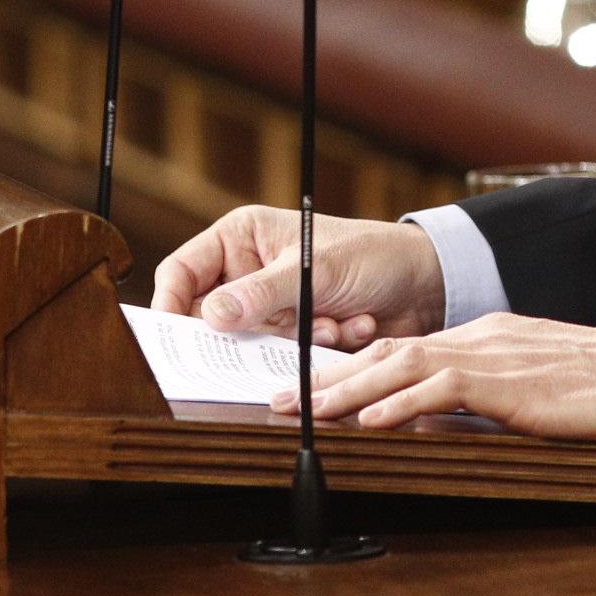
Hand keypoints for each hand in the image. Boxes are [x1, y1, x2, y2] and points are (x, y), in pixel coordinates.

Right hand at [150, 205, 444, 347]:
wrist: (425, 284)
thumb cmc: (372, 255)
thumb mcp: (314, 270)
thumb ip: (261, 294)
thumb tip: (211, 316)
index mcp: (242, 239)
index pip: (183, 272)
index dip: (170, 304)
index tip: (177, 339)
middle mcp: (249, 273)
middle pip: (212, 317)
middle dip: (252, 329)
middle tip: (276, 332)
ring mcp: (272, 306)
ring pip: (252, 342)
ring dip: (297, 337)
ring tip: (335, 320)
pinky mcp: (295, 334)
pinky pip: (284, 356)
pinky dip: (318, 347)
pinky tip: (351, 326)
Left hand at [278, 313, 595, 439]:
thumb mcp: (532, 394)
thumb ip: (482, 400)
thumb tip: (431, 423)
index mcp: (486, 338)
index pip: (404, 351)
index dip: (352, 371)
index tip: (312, 392)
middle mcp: (481, 337)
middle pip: (389, 353)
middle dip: (330, 379)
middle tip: (283, 403)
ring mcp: (495, 354)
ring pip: (403, 365)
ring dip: (348, 391)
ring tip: (305, 413)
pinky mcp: (511, 382)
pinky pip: (443, 389)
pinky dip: (402, 404)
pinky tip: (372, 421)